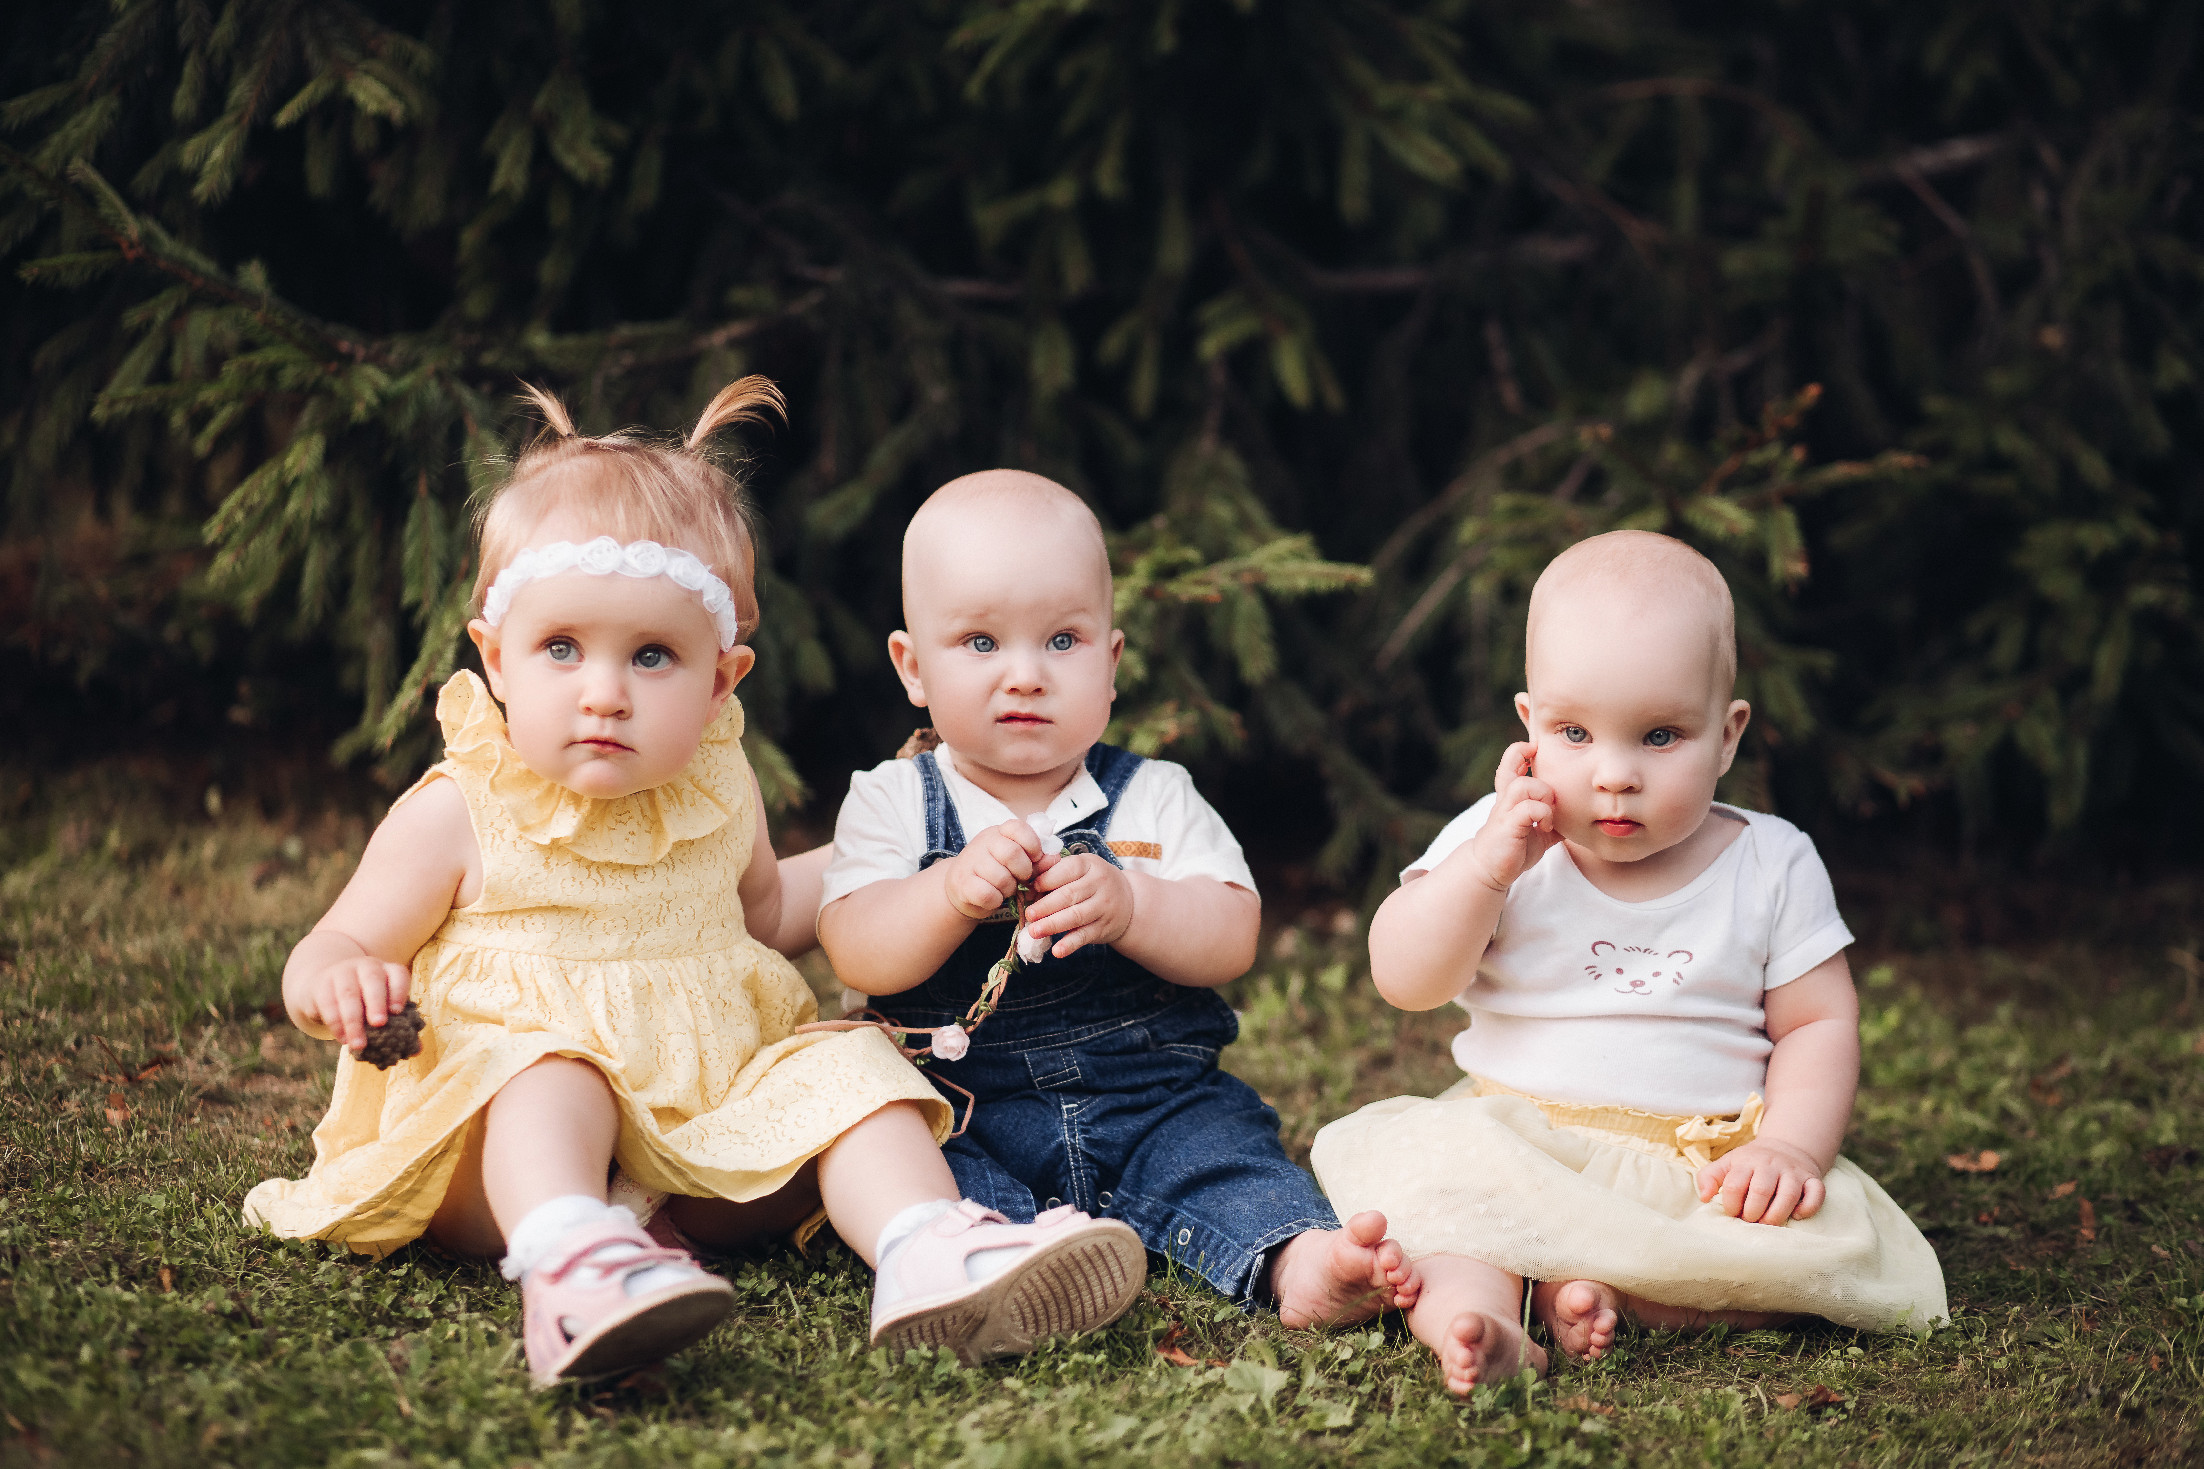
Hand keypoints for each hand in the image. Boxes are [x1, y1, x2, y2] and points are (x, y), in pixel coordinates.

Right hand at [302, 956, 410, 1051]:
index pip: (397, 974)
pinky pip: (328, 1003)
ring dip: (353, 1021)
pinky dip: (336, 1023)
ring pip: (348, 994)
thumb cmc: (363, 1001)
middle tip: (379, 1024)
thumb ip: (398, 1026)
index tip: (397, 1011)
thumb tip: (417, 1050)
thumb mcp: (380, 1007)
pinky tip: (343, 1039)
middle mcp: (366, 967)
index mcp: (387, 970)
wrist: (324, 985)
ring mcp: (343, 972)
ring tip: (359, 1044)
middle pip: (373, 980)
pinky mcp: (321, 984)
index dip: (399, 992)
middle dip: (377, 1002)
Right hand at [939, 819, 1048, 920]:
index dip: (1032, 844)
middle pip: (1012, 853)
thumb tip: (1055, 858)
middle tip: (1021, 878)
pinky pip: (988, 894)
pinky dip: (996, 900)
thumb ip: (1035, 858)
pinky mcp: (963, 884)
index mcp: (997, 833)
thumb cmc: (995, 873)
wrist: (960, 888)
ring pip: (1001, 877)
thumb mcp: (1015, 861)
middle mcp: (982, 843)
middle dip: (1023, 871)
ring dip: (1010, 889)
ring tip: (1005, 889)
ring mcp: (970, 863)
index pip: (1017, 827)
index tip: (1035, 857)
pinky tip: (994, 898)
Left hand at [1022, 852, 1134, 957]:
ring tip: (1034, 931)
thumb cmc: (1092, 882)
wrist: (1128, 901)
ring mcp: (1104, 907)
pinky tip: (1057, 951)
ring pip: (1076, 916)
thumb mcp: (1079, 869)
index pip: (1067, 870)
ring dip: (1053, 925)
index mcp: (1089, 864)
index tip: (1030, 889)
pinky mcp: (1104, 928)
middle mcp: (1100, 884)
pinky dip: (1070, 944)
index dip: (1046, 880)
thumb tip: (1028, 882)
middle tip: (1029, 914)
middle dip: (1046, 906)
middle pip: (1069, 895)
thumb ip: (1053, 871)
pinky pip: (1085, 936)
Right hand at [1464, 741, 1560, 890]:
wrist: (1490, 869)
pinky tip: (1545, 827)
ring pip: (1524, 784)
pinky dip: (1543, 814)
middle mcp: (1505, 797)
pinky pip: (1528, 808)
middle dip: (1534, 768)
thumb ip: (1555, 817)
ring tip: (1549, 813)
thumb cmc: (1515, 846)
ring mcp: (1504, 811)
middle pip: (1512, 761)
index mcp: (1512, 795)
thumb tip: (1582, 814)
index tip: (1534, 752)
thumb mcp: (1540, 829)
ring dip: (1543, 795)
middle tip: (1549, 791)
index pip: (1511, 761)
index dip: (1521, 750)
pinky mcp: (1507, 826)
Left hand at [1696, 1137, 1826, 1224]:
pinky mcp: (1813, 1179)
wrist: (1785, 1148)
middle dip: (1753, 1213)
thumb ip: (1709, 1177)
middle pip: (1761, 1191)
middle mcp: (1771, 1164)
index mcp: (1747, 1161)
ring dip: (1776, 1215)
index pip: (1735, 1185)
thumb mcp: (1727, 1164)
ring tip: (1767, 1223)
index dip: (1731, 1205)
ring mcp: (1793, 1172)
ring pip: (1788, 1195)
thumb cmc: (1750, 1163)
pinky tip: (1796, 1215)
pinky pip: (1816, 1194)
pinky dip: (1807, 1208)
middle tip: (1750, 1220)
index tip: (1733, 1213)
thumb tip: (1704, 1197)